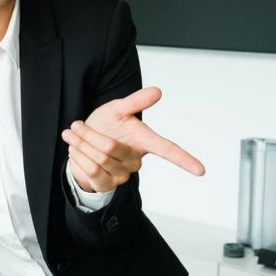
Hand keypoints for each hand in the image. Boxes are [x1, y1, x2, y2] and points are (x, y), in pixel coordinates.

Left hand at [61, 86, 204, 193]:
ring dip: (80, 144)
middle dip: (89, 134)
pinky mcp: (108, 185)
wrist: (80, 144)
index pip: (168, 150)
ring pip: (98, 159)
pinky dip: (78, 156)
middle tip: (77, 126)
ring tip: (74, 136)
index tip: (201, 170)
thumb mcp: (117, 109)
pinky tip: (75, 150)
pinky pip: (90, 171)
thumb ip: (136, 101)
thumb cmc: (105, 126)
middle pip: (110, 148)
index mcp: (144, 141)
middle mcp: (136, 160)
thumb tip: (158, 91)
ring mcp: (123, 175)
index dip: (184, 160)